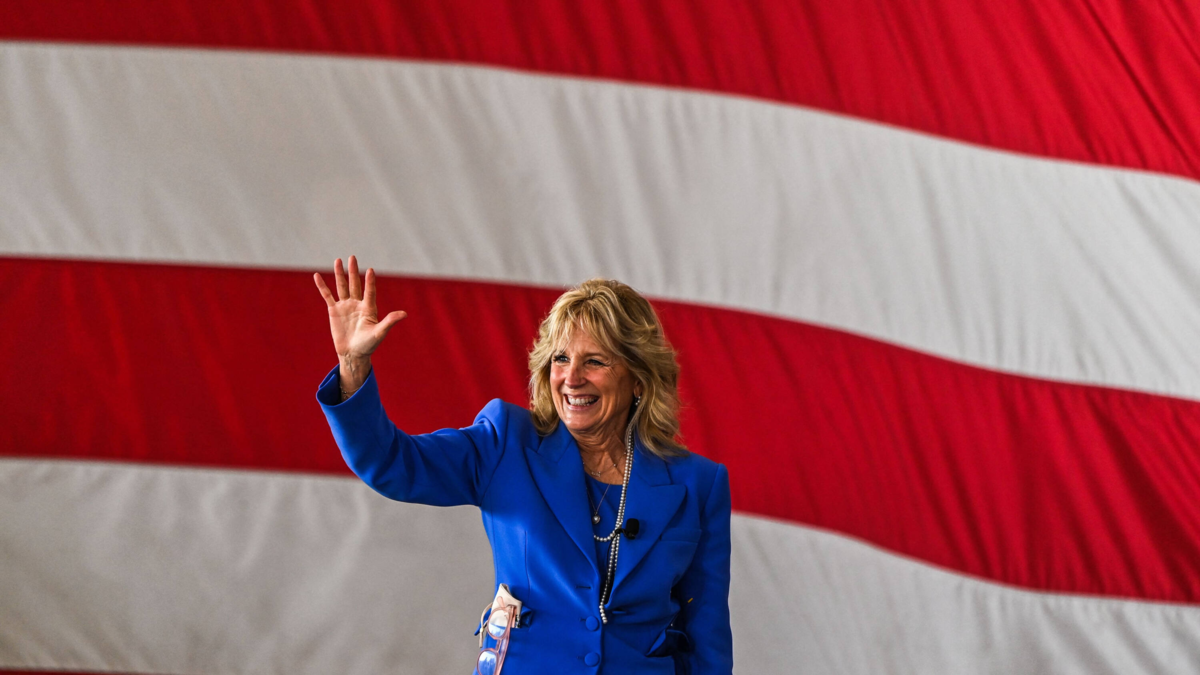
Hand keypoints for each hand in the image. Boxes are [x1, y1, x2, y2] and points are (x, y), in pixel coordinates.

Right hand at [314, 256, 406, 392]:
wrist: (353, 354)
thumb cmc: (368, 345)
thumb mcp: (379, 333)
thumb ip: (389, 321)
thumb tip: (404, 314)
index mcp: (369, 308)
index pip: (369, 291)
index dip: (369, 282)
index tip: (370, 270)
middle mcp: (357, 304)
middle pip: (355, 284)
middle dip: (353, 271)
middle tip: (352, 257)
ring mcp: (345, 306)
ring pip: (342, 287)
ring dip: (340, 274)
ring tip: (338, 260)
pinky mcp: (334, 311)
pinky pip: (327, 296)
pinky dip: (322, 286)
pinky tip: (317, 275)